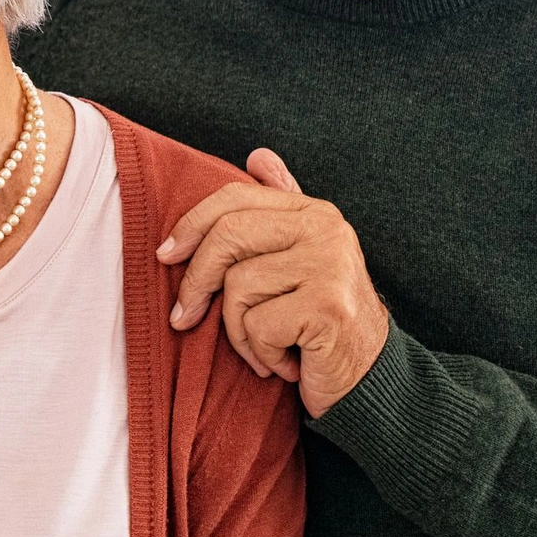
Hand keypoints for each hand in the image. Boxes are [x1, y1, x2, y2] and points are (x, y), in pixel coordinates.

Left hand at [158, 150, 388, 416]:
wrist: (370, 381)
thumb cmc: (321, 322)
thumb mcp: (302, 259)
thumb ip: (281, 208)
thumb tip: (258, 155)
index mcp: (316, 212)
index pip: (236, 198)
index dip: (191, 224)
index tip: (165, 255)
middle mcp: (328, 230)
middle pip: (228, 236)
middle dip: (195, 282)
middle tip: (183, 318)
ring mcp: (331, 266)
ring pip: (238, 287)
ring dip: (238, 332)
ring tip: (265, 347)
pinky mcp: (328, 307)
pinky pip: (258, 325)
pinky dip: (262, 354)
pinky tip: (287, 364)